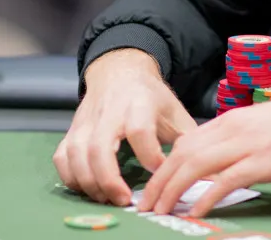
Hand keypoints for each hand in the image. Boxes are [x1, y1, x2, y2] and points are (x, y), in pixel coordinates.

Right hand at [53, 49, 197, 206]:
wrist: (121, 71)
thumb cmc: (151, 97)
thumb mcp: (175, 111)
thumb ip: (188, 140)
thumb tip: (208, 170)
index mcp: (139, 104)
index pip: (140, 130)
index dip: (149, 155)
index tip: (159, 172)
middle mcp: (109, 112)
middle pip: (98, 147)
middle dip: (109, 179)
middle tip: (124, 199)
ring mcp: (86, 121)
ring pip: (76, 154)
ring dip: (89, 182)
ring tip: (107, 198)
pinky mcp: (73, 129)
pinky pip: (62, 157)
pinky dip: (70, 177)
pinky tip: (87, 188)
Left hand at [137, 86, 270, 216]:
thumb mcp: (262, 125)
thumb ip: (238, 140)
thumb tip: (218, 162)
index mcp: (232, 120)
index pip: (185, 142)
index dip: (164, 166)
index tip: (154, 186)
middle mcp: (232, 129)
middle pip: (182, 155)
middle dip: (159, 181)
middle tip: (147, 204)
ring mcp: (246, 145)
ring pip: (194, 166)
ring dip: (172, 190)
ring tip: (160, 211)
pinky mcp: (261, 162)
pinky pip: (223, 181)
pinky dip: (204, 198)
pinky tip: (194, 213)